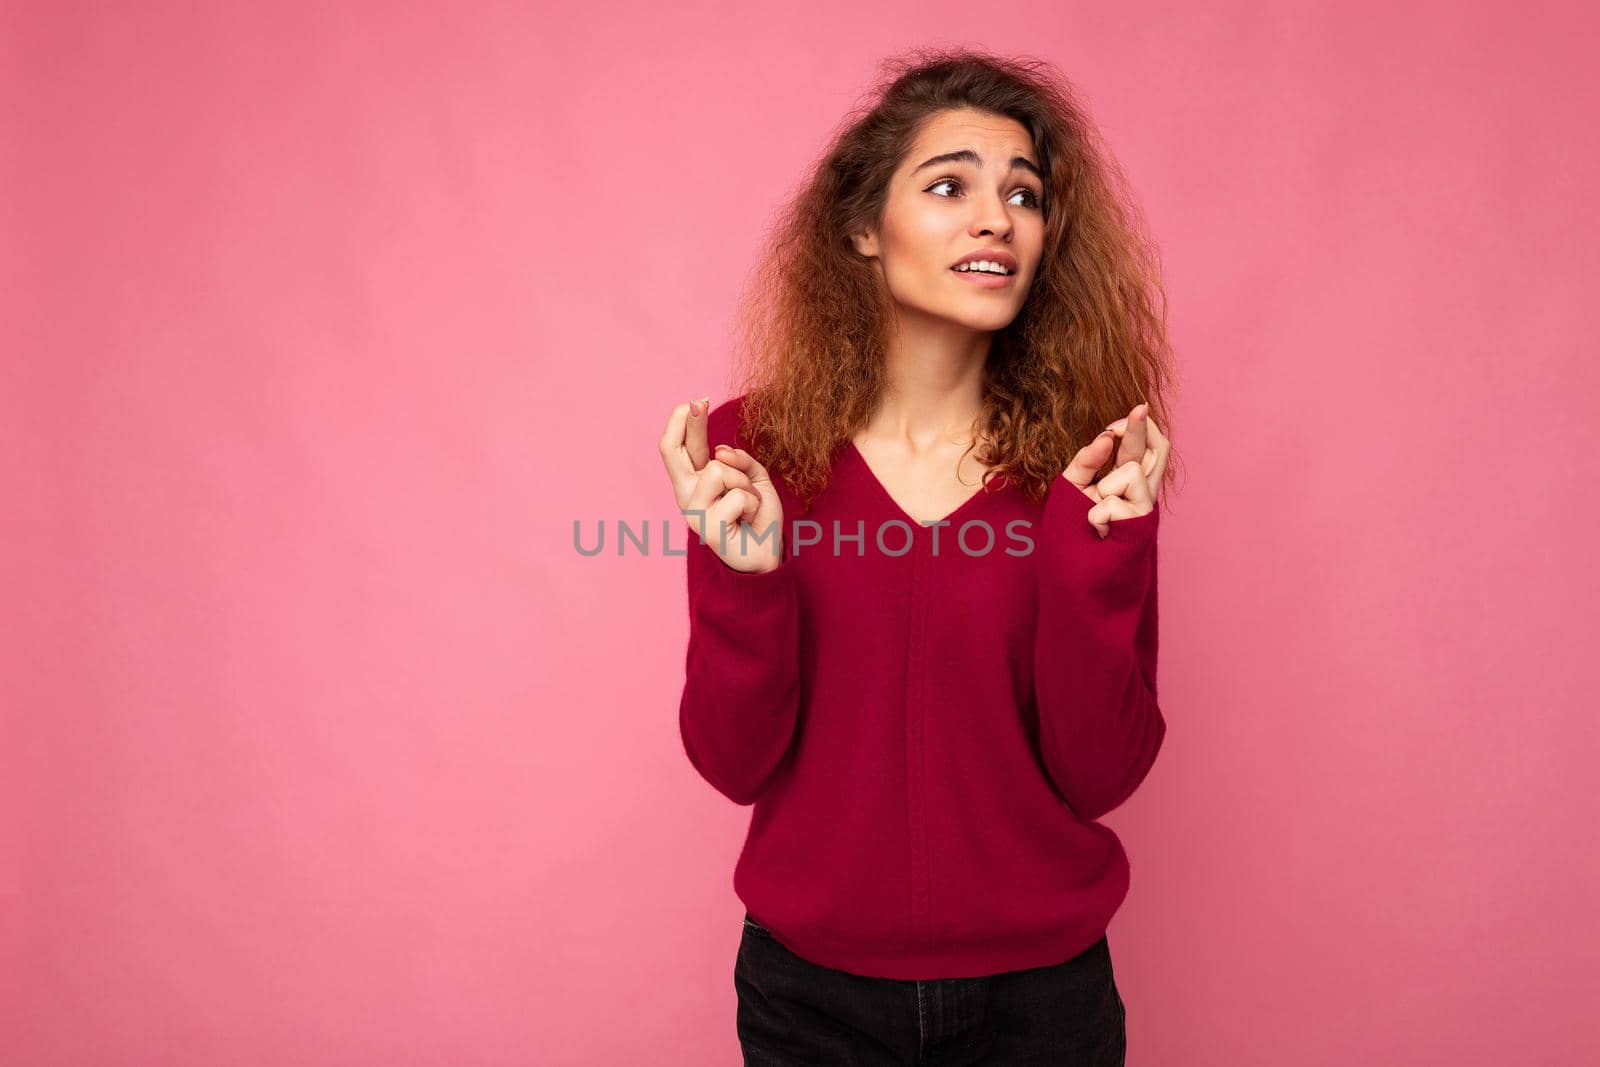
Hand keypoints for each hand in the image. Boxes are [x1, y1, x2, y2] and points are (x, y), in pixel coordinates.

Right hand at [659, 396, 785, 572]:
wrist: (766, 554)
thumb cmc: (757, 516)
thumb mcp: (754, 478)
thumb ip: (740, 461)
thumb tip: (721, 450)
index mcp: (694, 481)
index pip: (677, 447)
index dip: (681, 421)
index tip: (696, 400)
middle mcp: (687, 495)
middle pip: (672, 450)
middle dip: (688, 422)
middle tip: (698, 400)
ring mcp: (693, 512)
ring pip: (718, 470)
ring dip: (744, 482)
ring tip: (748, 502)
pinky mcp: (707, 528)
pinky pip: (737, 496)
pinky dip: (753, 503)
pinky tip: (749, 519)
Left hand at [1062, 402, 1169, 538]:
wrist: (1073, 584)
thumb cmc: (1072, 540)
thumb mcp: (1071, 491)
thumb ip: (1086, 462)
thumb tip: (1106, 436)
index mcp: (1124, 484)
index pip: (1141, 448)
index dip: (1138, 427)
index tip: (1129, 413)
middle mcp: (1140, 494)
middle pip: (1158, 450)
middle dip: (1142, 428)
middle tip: (1140, 407)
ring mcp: (1143, 510)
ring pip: (1131, 471)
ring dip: (1104, 489)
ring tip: (1095, 516)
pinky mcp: (1140, 527)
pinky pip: (1113, 502)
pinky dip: (1097, 516)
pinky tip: (1099, 533)